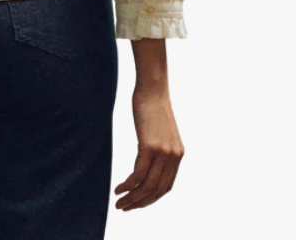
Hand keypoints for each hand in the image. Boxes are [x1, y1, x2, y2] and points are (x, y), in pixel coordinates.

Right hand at [114, 85, 184, 210]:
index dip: (150, 199)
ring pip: (147, 186)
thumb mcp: (159, 131)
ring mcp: (163, 153)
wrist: (153, 87)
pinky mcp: (150, 146)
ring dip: (132, 198)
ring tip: (119, 203)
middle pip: (156, 191)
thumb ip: (157, 148)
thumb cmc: (152, 105)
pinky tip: (118, 188)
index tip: (137, 203)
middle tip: (124, 209)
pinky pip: (138, 174)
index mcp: (177, 155)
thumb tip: (147, 160)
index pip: (166, 187)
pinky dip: (128, 185)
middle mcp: (173, 157)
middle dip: (140, 203)